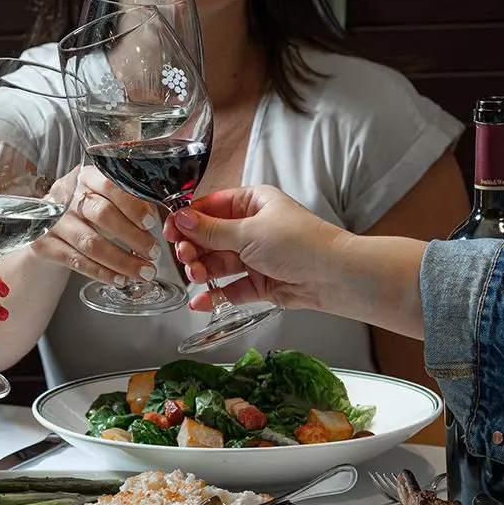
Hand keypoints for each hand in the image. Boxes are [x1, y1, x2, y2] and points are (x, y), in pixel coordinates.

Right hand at [28, 165, 161, 285]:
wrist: (44, 226)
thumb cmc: (85, 211)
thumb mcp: (105, 198)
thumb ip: (130, 202)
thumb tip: (158, 219)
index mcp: (86, 177)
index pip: (109, 184)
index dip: (132, 204)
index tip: (151, 222)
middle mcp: (66, 195)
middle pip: (101, 214)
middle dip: (132, 236)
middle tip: (153, 252)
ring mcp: (53, 221)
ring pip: (90, 243)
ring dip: (121, 261)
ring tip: (143, 272)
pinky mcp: (43, 244)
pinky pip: (77, 261)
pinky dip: (102, 272)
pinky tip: (120, 279)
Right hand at [163, 185, 350, 312]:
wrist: (333, 276)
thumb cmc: (301, 243)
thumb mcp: (249, 232)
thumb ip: (211, 230)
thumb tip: (182, 218)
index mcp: (253, 203)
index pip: (211, 207)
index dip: (188, 219)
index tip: (170, 230)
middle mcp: (253, 228)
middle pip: (211, 237)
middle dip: (194, 248)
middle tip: (185, 256)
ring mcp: (256, 257)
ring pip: (218, 263)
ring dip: (203, 270)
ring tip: (197, 276)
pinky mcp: (260, 283)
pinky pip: (230, 288)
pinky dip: (215, 294)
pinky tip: (200, 300)